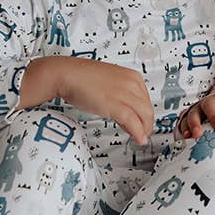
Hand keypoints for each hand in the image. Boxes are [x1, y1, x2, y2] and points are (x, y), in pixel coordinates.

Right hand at [26, 57, 154, 144]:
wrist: (67, 75)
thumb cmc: (82, 78)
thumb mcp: (108, 84)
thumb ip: (120, 96)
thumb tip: (127, 113)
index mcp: (132, 76)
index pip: (146, 99)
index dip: (145, 114)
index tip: (142, 122)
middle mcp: (131, 84)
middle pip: (148, 108)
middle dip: (147, 124)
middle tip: (143, 133)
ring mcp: (125, 94)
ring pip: (144, 116)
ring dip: (145, 130)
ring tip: (141, 138)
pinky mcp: (116, 105)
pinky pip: (133, 122)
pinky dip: (138, 133)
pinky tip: (138, 139)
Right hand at [178, 93, 214, 138]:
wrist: (205, 113)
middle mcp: (210, 103)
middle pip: (212, 106)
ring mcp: (196, 111)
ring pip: (194, 114)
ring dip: (196, 123)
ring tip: (199, 134)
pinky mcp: (185, 119)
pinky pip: (183, 123)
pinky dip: (185, 129)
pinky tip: (187, 137)